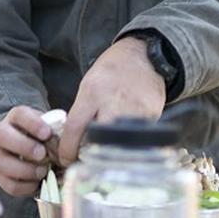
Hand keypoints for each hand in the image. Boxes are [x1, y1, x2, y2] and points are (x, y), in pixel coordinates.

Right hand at [0, 106, 53, 196]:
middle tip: (42, 155)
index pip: (19, 114)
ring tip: (42, 171)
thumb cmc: (42, 137)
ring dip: (25, 170)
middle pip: (3, 136)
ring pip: (2, 163)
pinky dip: (25, 187)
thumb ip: (56, 133)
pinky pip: (8, 184)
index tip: (47, 133)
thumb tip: (68, 147)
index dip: (32, 124)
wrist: (27, 147)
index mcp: (15, 117)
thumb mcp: (48, 128)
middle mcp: (1, 133)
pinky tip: (37, 183)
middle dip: (25, 147)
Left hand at [57, 37, 165, 165]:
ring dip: (111, 152)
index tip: (65, 159)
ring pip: (119, 144)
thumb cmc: (112, 71)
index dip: (67, 149)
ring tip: (106, 152)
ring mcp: (135, 110)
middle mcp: (113, 101)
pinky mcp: (152, 116)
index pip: (75, 128)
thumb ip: (82, 112)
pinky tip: (125, 140)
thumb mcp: (89, 85)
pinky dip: (129, 144)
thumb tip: (73, 142)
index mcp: (92, 93)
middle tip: (86, 160)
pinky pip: (137, 139)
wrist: (143, 57)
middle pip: (98, 140)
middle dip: (90, 155)